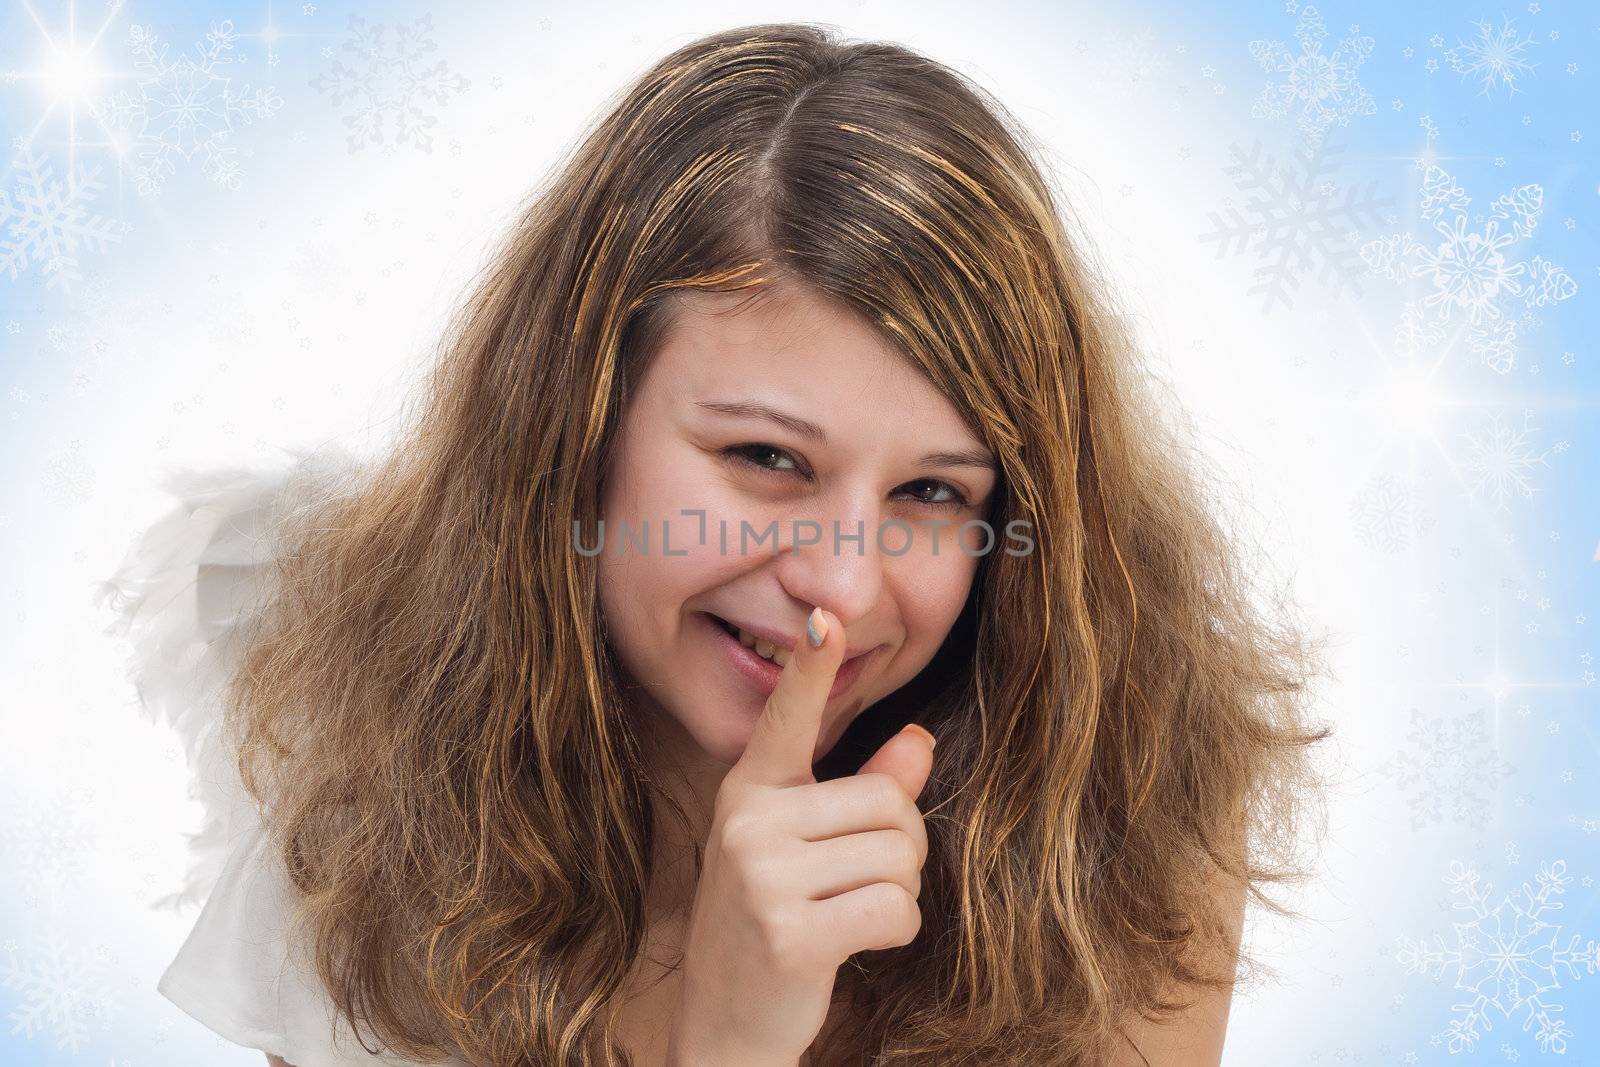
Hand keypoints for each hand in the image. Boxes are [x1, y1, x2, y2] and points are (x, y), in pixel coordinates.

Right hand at [664, 608, 937, 1064]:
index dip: (810, 669)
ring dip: (899, 893)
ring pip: (899, 857)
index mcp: (749, 790)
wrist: (726, 1026)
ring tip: (850, 915)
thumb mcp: (806, 849)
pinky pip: (896, 909)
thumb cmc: (775, 922)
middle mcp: (747, 822)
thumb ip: (865, 790)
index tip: (825, 614)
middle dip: (902, 847)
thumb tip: (920, 739)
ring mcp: (762, 877)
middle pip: (889, 801)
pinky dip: (897, 931)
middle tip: (863, 882)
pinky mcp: (790, 933)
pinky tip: (856, 944)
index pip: (786, 718)